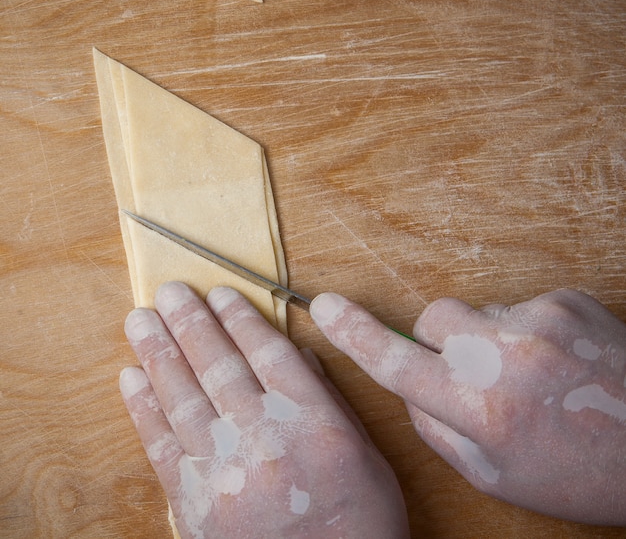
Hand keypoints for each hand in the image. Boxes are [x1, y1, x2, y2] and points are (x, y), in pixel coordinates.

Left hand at [119, 282, 409, 538]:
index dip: (240, 318)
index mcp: (313, 422)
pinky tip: (131, 377)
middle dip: (191, 322)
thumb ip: (328, 398)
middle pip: (219, 365)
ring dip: (158, 353)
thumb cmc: (357, 520)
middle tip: (170, 291)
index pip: (267, 352)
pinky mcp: (196, 504)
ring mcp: (226, 471)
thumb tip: (295, 353)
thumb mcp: (365, 452)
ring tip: (140, 320)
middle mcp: (266, 438)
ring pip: (184, 397)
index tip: (220, 292)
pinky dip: (144, 408)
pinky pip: (164, 446)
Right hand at [310, 289, 625, 525]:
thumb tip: (408, 384)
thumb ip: (436, 427)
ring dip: (484, 335)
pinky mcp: (565, 300)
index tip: (325, 307)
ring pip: (474, 310)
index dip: (354, 334)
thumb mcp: (495, 476)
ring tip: (527, 371)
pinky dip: (525, 328)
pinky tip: (557, 360)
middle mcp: (505, 358)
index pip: (396, 363)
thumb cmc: (579, 472)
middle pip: (432, 318)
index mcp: (481, 410)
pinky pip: (517, 304)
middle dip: (439, 341)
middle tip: (472, 372)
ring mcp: (539, 322)